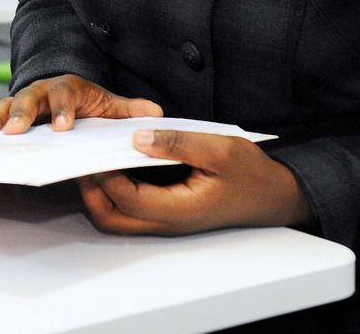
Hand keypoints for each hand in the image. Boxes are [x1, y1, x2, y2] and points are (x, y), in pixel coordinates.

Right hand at [0, 74, 162, 133]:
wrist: (63, 89)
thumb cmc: (85, 102)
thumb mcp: (108, 103)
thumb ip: (129, 110)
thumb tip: (156, 114)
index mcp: (68, 88)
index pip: (65, 96)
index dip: (63, 111)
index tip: (63, 128)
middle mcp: (42, 91)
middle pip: (30, 98)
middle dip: (21, 114)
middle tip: (15, 131)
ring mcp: (23, 100)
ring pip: (8, 104)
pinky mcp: (10, 112)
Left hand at [77, 129, 311, 234]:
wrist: (275, 194)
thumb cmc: (251, 172)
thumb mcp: (219, 148)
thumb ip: (177, 143)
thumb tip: (137, 137)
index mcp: (179, 209)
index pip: (126, 198)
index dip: (104, 174)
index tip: (93, 147)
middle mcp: (168, 222)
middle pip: (111, 217)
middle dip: (91, 188)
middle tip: (84, 155)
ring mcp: (168, 222)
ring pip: (118, 217)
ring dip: (100, 191)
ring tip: (95, 157)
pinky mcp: (169, 214)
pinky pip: (131, 210)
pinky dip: (114, 191)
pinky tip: (116, 163)